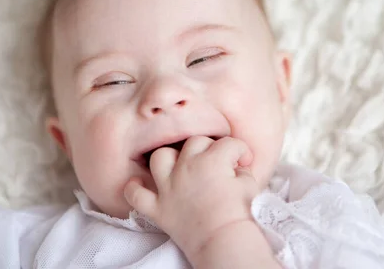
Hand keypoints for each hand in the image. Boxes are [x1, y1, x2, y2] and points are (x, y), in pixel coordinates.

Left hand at [123, 136, 257, 260]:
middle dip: (210, 148)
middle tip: (218, 164)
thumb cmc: (238, 213)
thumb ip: (241, 171)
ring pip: (161, 157)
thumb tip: (235, 168)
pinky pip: (136, 194)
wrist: (222, 241)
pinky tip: (139, 184)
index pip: (229, 144)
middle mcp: (187, 166)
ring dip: (171, 158)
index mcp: (212, 159)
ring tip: (181, 167)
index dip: (240, 151)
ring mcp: (169, 186)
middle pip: (195, 142)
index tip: (243, 162)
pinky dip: (134, 188)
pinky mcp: (158, 208)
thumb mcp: (249, 185)